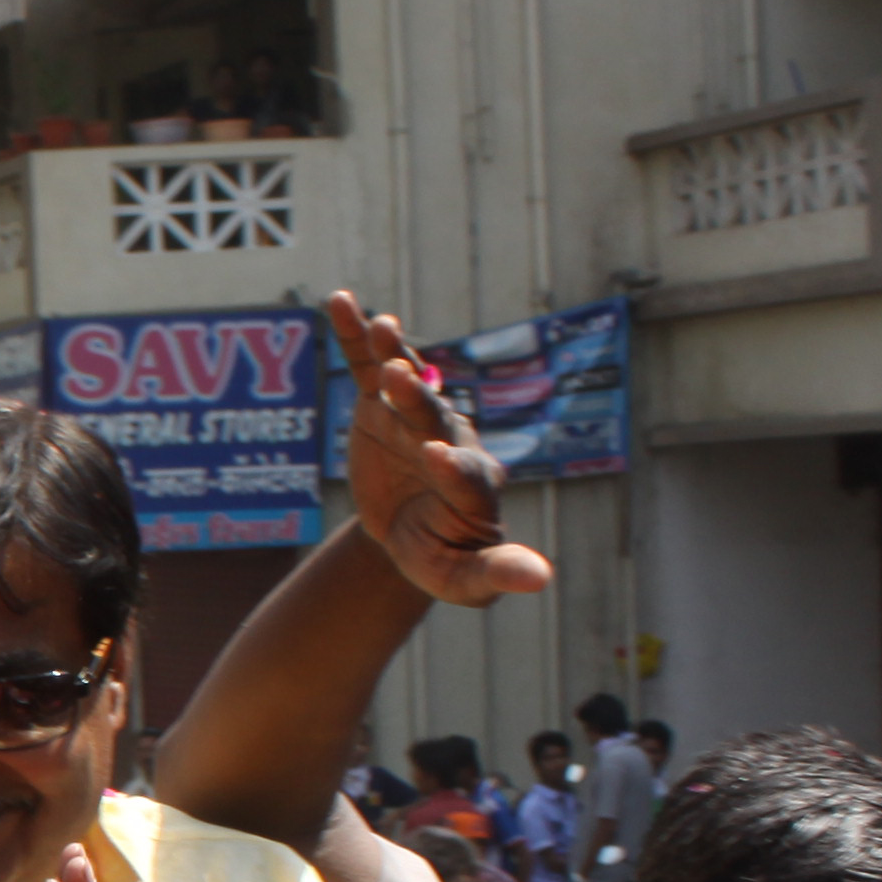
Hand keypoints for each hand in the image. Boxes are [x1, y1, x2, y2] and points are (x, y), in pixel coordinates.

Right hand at [329, 292, 554, 607]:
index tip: (436, 459)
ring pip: (408, 383)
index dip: (452, 466)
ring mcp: (414, 419)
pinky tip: (340, 302)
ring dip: (395, 355)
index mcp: (474, 486)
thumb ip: (497, 573)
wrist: (415, 534)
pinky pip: (369, 367)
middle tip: (400, 382)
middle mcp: (450, 441)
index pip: (466, 473)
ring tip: (381, 327)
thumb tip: (541, 579)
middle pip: (435, 419)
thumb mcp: (468, 578)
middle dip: (417, 402)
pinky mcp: (381, 407)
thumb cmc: (447, 558)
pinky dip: (355, 336)